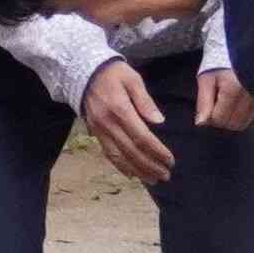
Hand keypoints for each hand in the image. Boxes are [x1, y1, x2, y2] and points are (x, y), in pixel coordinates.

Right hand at [78, 58, 173, 184]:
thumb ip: (145, 101)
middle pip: (130, 151)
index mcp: (120, 110)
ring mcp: (99, 130)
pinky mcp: (95, 132)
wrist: (83, 72)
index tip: (170, 160)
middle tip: (166, 175)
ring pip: (118, 156)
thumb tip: (159, 121)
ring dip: (136, 170)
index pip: (141, 137)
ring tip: (152, 179)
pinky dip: (120, 166)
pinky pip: (107, 153)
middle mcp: (108, 124)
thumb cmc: (113, 74)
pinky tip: (131, 174)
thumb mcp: (133, 80)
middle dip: (149, 165)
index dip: (157, 151)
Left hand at [197, 68, 253, 131]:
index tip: (208, 108)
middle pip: (233, 124)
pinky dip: (244, 115)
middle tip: (216, 106)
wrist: (244, 49)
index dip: (210, 118)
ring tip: (227, 103)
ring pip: (245, 122)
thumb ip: (203, 102)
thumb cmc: (220, 63)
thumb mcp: (206, 79)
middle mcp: (251, 96)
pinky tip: (239, 103)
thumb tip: (200, 123)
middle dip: (221, 120)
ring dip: (233, 119)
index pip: (219, 119)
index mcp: (233, 90)